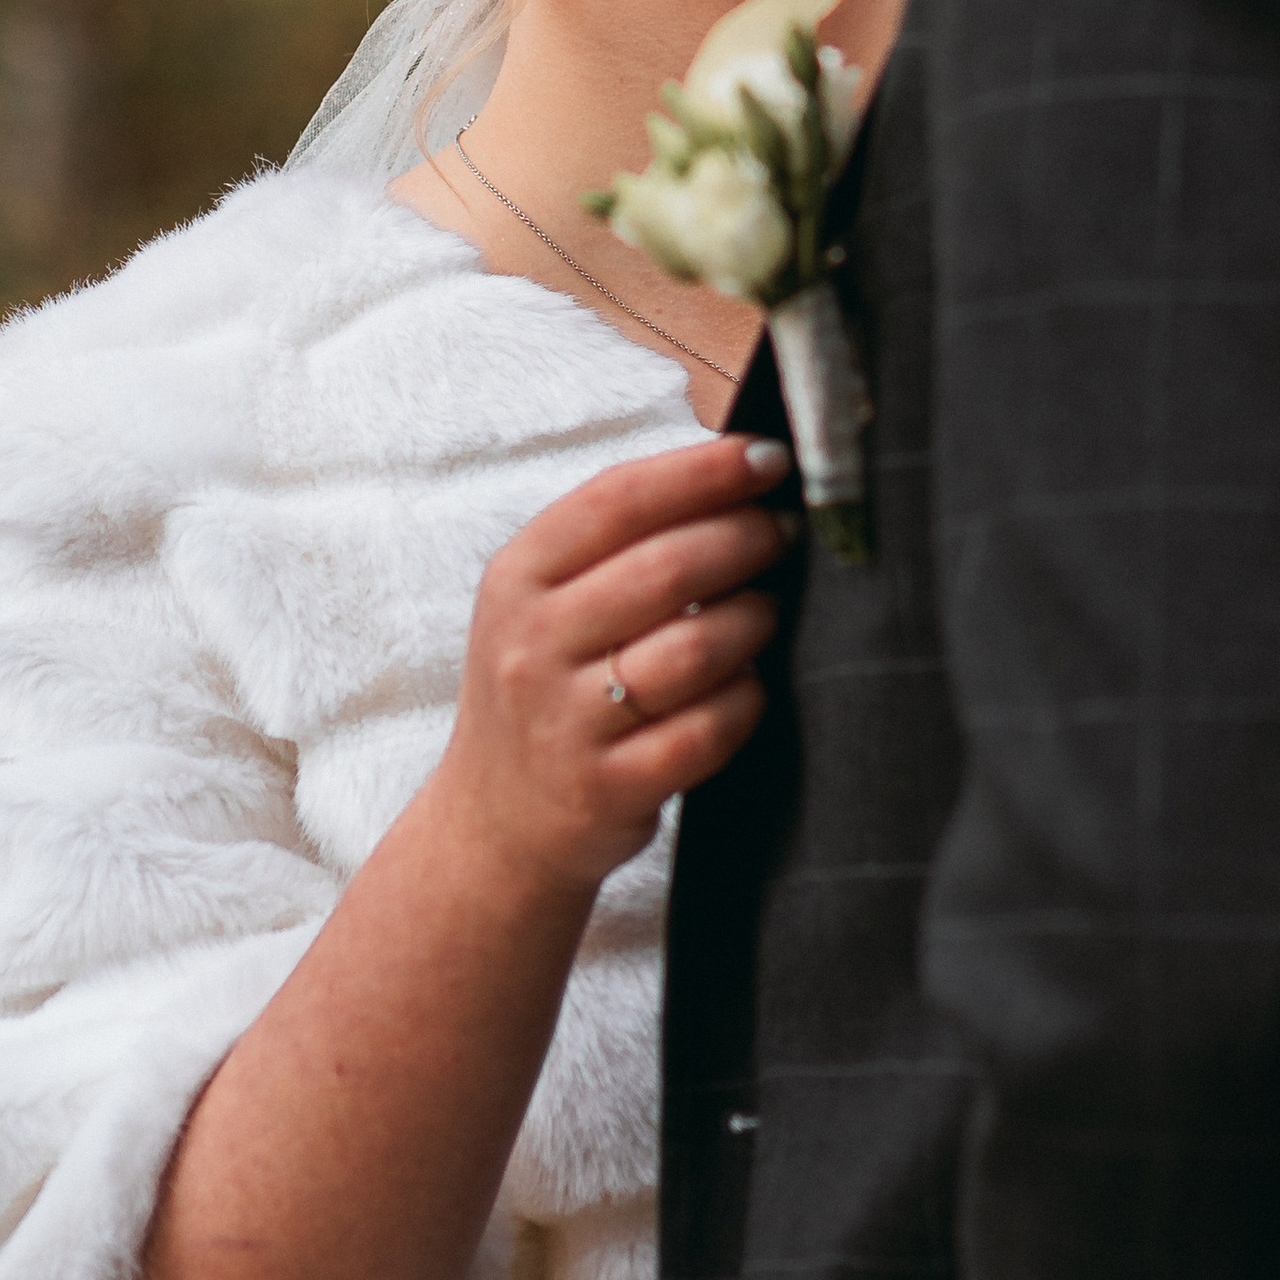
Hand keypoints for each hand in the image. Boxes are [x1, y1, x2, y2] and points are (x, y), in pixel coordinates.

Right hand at [436, 434, 789, 900]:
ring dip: (752, 619)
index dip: (703, 471)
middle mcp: (531, 646)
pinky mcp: (608, 788)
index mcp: (517, 579)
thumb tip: (739, 471)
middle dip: (745, 538)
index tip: (768, 457)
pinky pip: (707, 730)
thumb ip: (620, 540)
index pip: (617, 499)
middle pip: (666, 568)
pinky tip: (748, 686)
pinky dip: (746, 700)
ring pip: (695, 649)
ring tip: (766, 610)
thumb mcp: (544, 600)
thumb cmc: (544, 685)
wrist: (495, 822)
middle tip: (784, 532)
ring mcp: (566, 723)